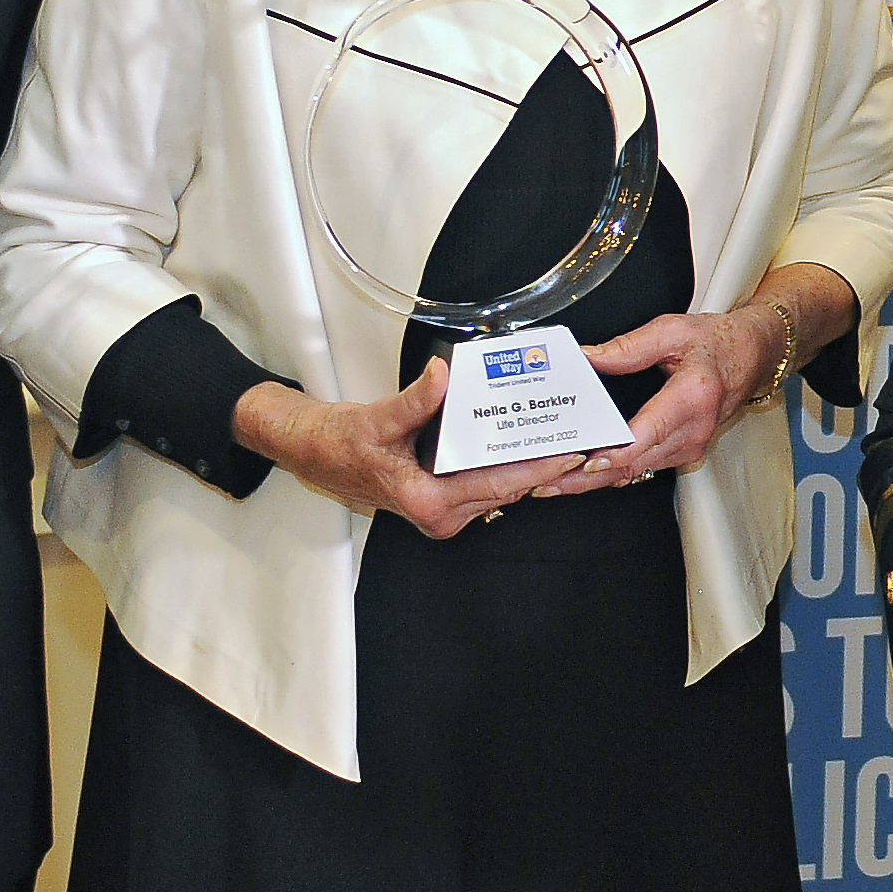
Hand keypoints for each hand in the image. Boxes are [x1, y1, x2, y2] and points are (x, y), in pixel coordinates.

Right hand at [234, 365, 581, 537]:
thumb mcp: (376, 419)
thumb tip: (442, 375)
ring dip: (528, 465)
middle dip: (544, 465)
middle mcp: (441, 516)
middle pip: (507, 489)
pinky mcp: (442, 501)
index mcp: (429, 503)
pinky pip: (484, 483)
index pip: (499, 486)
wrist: (311, 452)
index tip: (572, 451)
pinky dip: (505, 464)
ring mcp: (443, 512)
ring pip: (499, 489)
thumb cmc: (338, 444)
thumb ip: (415, 400)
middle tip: (581, 436)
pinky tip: (526, 439)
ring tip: (562, 434)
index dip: (540, 468)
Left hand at [572, 303, 778, 479]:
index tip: (583, 462)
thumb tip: (587, 357)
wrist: (753, 355)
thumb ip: (627, 346)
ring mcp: (691, 446)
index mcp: (692, 397)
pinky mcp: (685, 453)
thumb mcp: (671, 331)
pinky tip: (583, 474)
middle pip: (634, 464)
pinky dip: (612, 473)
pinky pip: (644, 469)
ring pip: (636, 473)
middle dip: (586, 477)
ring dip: (594, 481)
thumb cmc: (717, 343)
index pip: (647, 436)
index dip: (613, 454)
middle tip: (546, 482)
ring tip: (553, 482)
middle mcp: (694, 429)